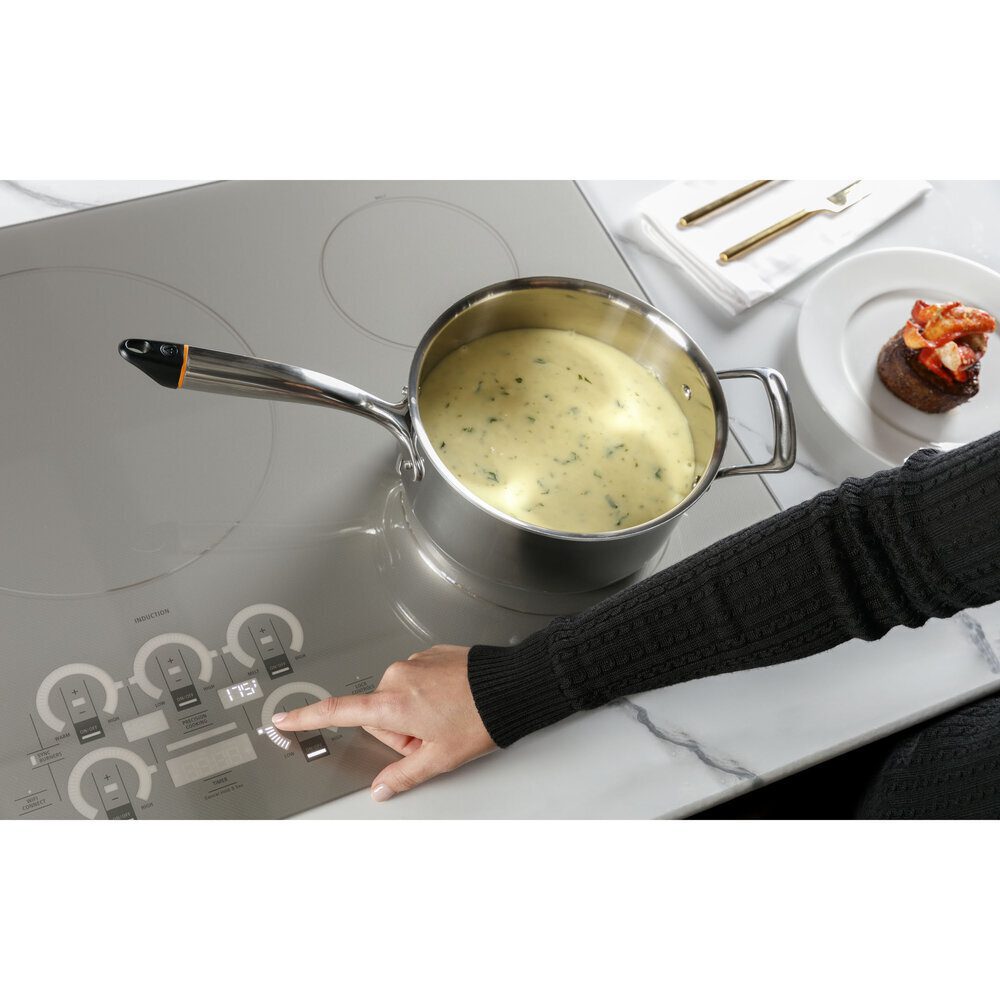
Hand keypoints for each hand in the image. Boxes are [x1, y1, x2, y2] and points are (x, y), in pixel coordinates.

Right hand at [271, 644, 495, 801]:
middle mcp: (398, 676)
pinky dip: (428, 694)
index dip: (306, 716)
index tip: (283, 717)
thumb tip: (382, 789)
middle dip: (399, 730)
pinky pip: (417, 679)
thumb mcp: (440, 758)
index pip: (338, 712)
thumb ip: (403, 775)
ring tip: (447, 717)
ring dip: (415, 711)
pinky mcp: (430, 652)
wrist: (511, 684)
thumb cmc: (480, 717)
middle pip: (378, 712)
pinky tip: (452, 700)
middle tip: (430, 737)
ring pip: (399, 696)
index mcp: (393, 703)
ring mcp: (414, 661)